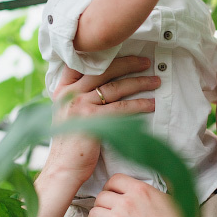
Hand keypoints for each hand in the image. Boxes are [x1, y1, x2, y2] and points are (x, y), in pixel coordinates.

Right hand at [40, 56, 160, 190]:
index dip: (102, 54)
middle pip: (102, 70)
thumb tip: (100, 84)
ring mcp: (79, 105)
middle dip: (127, 64)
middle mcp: (69, 94)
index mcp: (61, 89)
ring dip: (139, 83)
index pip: (81, 63)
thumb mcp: (67, 114)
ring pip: (114, 87)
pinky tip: (151, 105)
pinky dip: (138, 105)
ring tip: (155, 82)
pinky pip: (121, 108)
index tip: (122, 49)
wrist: (62, 168)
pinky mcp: (92, 120)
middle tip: (146, 62)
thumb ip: (78, 97)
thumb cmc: (69, 143)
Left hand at [82, 174, 213, 216]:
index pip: (114, 180)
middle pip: (100, 197)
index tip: (113, 197)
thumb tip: (172, 169)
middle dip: (102, 206)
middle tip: (106, 215)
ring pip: (92, 214)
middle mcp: (127, 203)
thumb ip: (172, 185)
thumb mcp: (182, 202)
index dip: (111, 189)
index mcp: (142, 191)